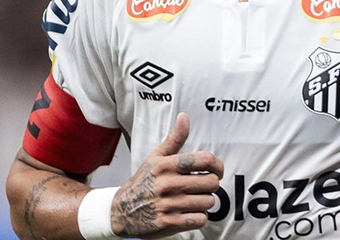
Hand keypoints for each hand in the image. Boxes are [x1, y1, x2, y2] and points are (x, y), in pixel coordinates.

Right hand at [110, 113, 222, 237]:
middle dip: (210, 185)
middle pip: (211, 182)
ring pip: (208, 201)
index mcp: (166, 165)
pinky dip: (199, 217)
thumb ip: (174, 139)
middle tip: (201, 186)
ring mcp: (169, 204)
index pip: (204, 159)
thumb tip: (184, 117)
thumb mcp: (156, 157)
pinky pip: (201, 219)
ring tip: (192, 199)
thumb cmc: (143, 182)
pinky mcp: (170, 223)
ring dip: (204, 202)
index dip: (218, 165)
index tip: (218, 170)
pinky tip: (188, 212)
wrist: (122, 211)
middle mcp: (168, 184)